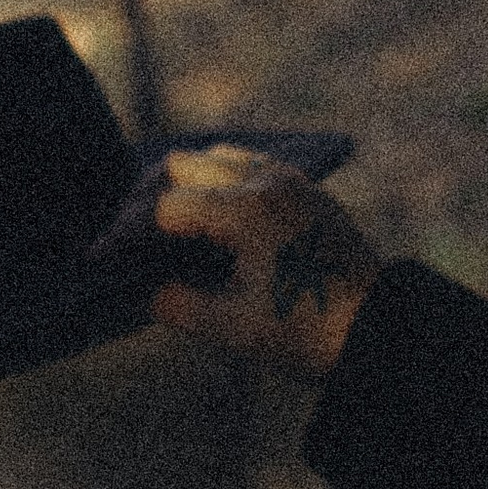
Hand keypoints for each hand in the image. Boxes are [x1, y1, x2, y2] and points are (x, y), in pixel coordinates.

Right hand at [147, 148, 378, 374]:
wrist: (381, 330)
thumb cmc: (309, 332)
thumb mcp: (233, 330)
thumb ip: (177, 305)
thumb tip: (148, 290)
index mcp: (244, 210)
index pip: (164, 207)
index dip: (129, 233)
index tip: (105, 258)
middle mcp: (266, 182)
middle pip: (185, 165)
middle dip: (151, 197)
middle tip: (133, 237)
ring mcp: (291, 182)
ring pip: (219, 156)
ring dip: (189, 183)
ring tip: (172, 227)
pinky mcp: (308, 192)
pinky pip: (252, 166)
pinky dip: (223, 182)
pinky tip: (215, 220)